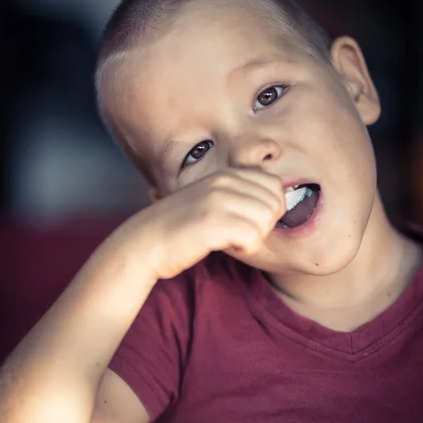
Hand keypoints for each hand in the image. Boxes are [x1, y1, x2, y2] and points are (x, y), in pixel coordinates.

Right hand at [129, 168, 284, 279]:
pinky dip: (245, 248)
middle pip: (275, 203)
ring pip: (266, 220)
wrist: (144, 243)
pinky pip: (253, 237)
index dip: (268, 209)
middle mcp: (224, 181)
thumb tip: (279, 203)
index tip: (246, 221)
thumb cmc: (180, 229)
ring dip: (253, 237)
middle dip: (264, 224)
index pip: (274, 185)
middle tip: (239, 234)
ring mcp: (217, 199)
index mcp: (226, 174)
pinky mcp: (212, 221)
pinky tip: (225, 246)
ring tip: (230, 239)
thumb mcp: (210, 201)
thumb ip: (238, 196)